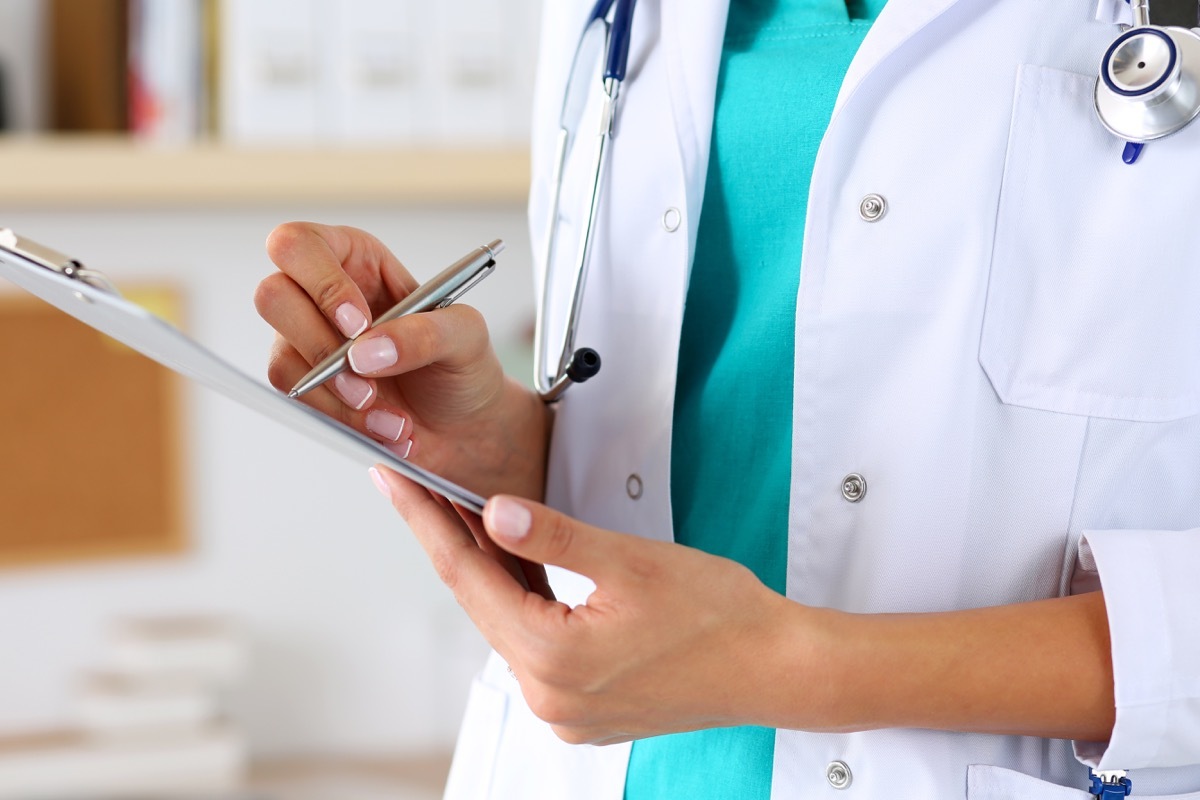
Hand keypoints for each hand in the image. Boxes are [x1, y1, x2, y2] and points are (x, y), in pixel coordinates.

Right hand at [255, 223, 549, 498]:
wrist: (463, 425)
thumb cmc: (462, 366)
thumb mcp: (466, 336)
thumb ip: (425, 333)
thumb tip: (366, 352)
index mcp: (355, 259)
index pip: (300, 245)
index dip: (320, 283)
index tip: (358, 325)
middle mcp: (321, 294)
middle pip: (273, 297)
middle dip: (320, 347)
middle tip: (367, 381)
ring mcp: (307, 340)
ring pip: (284, 360)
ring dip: (340, 398)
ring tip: (395, 419)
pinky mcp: (307, 385)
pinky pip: (300, 400)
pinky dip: (344, 420)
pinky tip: (385, 428)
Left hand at [370, 466, 827, 744]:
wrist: (775, 666)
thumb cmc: (722, 618)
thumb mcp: (632, 561)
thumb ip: (555, 537)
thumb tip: (495, 513)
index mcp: (555, 660)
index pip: (469, 577)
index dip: (427, 521)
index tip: (395, 484)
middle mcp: (550, 697)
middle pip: (483, 603)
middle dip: (454, 542)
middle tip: (424, 489)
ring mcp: (566, 709)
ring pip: (508, 624)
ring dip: (490, 572)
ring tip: (467, 517)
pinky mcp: (584, 708)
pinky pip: (535, 646)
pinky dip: (523, 603)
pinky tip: (519, 568)